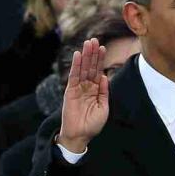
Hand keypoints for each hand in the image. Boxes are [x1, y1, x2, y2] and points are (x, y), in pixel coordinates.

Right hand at [58, 38, 108, 152]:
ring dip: (85, 55)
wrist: (80, 136)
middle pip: (90, 67)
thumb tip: (104, 76)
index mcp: (95, 90)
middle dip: (93, 54)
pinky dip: (76, 65)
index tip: (103, 48)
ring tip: (88, 43)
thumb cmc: (92, 124)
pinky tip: (78, 55)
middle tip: (95, 39)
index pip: (97, 71)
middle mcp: (86, 87)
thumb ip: (104, 91)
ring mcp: (78, 88)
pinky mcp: (70, 91)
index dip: (100, 60)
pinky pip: (73, 76)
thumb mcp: (103, 107)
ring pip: (82, 68)